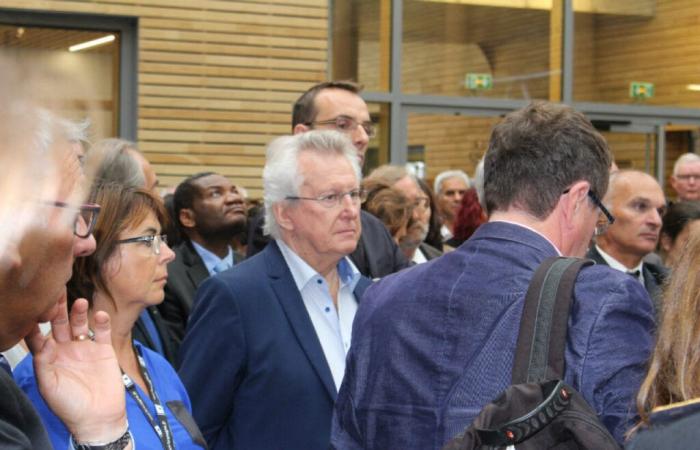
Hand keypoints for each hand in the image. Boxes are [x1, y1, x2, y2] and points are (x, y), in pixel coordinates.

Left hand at [26, 295, 127, 442]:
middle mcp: (66, 350)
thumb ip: (43, 363)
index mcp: (49, 358)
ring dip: (78, 312)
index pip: (39, 335)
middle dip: (57, 309)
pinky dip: (101, 321)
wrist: (98, 417)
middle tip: (56, 292)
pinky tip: (100, 314)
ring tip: (79, 301)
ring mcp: (85, 348)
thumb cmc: (70, 406)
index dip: (36, 322)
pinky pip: (102, 331)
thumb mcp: (49, 386)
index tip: (34, 307)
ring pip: (79, 324)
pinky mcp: (104, 350)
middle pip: (59, 324)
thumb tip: (41, 341)